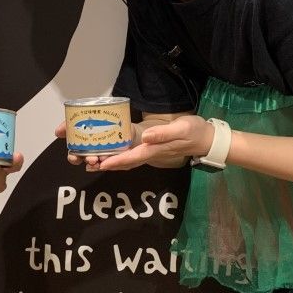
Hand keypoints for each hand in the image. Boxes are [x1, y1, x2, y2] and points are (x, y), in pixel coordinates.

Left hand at [80, 116, 213, 172]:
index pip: (132, 157)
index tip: (100, 163)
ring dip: (110, 162)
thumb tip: (145, 137)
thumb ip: (163, 133)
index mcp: (155, 149)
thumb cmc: (194, 132)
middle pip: (125, 162)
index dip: (116, 161)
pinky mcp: (150, 149)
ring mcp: (150, 153)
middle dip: (107, 163)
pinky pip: (131, 155)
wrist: (206, 139)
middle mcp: (150, 153)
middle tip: (87, 163)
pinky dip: (118, 156)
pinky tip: (108, 153)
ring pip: (126, 160)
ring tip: (91, 161)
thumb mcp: (182, 128)